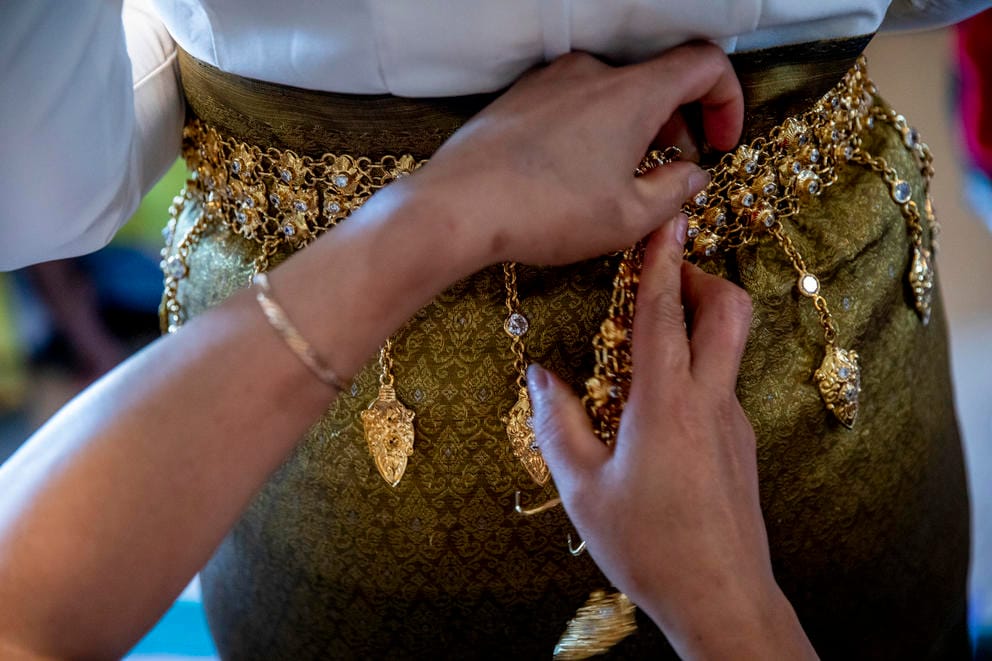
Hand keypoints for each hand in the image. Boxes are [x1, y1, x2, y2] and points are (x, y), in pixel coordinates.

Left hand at [406, 42, 742, 266]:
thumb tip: (693, 173)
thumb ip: (675, 191)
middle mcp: (593, 72)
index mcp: (632, 92)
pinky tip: (576, 175)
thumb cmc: (548, 212)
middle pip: (658, 80)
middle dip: (679, 123)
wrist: (456, 207)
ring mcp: (551, 80)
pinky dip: (595, 129)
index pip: (705, 63)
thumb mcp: (628, 218)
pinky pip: (574, 102)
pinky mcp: (519, 97)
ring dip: (635, 129)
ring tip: (624, 179)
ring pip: (614, 93)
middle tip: (674, 170)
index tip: (720, 143)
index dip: (728, 100)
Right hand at [526, 216, 816, 658]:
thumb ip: (559, 425)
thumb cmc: (648, 548)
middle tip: (666, 275)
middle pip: (729, 312)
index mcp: (666, 406)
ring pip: (730, 348)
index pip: (664, 315)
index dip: (662, 262)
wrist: (722, 601)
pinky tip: (659, 407)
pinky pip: (723, 388)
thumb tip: (538, 378)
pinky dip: (698, 370)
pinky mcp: (743, 447)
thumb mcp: (583, 490)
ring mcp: (734, 425)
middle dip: (702, 277)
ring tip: (652, 339)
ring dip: (701, 323)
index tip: (667, 220)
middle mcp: (710, 404)